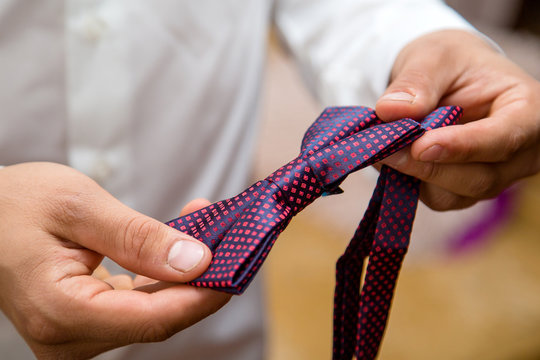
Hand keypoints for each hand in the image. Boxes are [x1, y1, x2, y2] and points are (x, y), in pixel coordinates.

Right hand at [0, 162, 229, 358]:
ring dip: (186, 274)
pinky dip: (166, 276)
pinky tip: (182, 245)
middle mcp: (69, 339)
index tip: (238, 265)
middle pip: (159, 318)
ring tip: (208, 229)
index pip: (154, 318)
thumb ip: (138, 238)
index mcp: (61, 313)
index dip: (204, 294)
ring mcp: (78, 336)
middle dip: (201, 278)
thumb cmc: (18, 203)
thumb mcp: (80, 208)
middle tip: (231, 236)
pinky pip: (140, 305)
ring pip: (154, 312)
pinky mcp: (88, 323)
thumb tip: (196, 262)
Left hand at [375, 30, 539, 209]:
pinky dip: (410, 182)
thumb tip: (390, 110)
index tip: (421, 146)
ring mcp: (495, 176)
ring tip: (386, 149)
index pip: (505, 138)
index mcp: (527, 109)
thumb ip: (416, 81)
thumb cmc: (450, 62)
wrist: (446, 77)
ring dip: (414, 177)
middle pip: (480, 178)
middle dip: (428, 167)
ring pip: (455, 195)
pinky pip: (437, 198)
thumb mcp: (434, 56)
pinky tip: (395, 158)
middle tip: (386, 150)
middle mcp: (520, 151)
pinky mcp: (465, 190)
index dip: (462, 146)